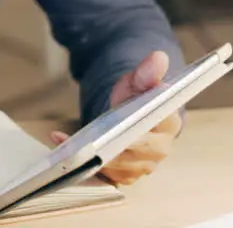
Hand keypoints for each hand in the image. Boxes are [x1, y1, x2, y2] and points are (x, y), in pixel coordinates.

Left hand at [50, 50, 180, 185]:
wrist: (128, 117)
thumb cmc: (135, 98)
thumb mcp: (137, 81)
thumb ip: (146, 72)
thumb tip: (158, 57)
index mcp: (168, 124)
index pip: (159, 126)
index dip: (142, 126)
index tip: (127, 125)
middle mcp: (159, 150)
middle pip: (135, 150)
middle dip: (113, 145)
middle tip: (91, 142)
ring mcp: (141, 166)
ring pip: (117, 165)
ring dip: (93, 155)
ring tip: (70, 144)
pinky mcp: (123, 176)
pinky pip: (103, 173)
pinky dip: (82, 162)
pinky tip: (64, 146)